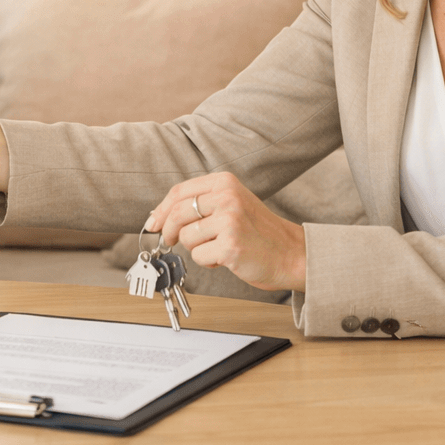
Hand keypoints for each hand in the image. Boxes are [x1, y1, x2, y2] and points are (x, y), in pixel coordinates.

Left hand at [146, 172, 306, 291]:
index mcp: (224, 182)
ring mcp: (230, 220)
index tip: (153, 223)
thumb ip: (199, 204)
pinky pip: (199, 256)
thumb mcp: (230, 204)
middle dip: (169, 232)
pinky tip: (226, 257)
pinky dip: (208, 261)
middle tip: (172, 241)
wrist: (290, 253)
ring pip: (187, 237)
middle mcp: (227, 197)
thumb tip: (158, 216)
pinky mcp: (231, 245)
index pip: (179, 192)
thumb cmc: (257, 232)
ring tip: (218, 247)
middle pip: (177, 213)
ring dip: (197, 248)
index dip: (161, 210)